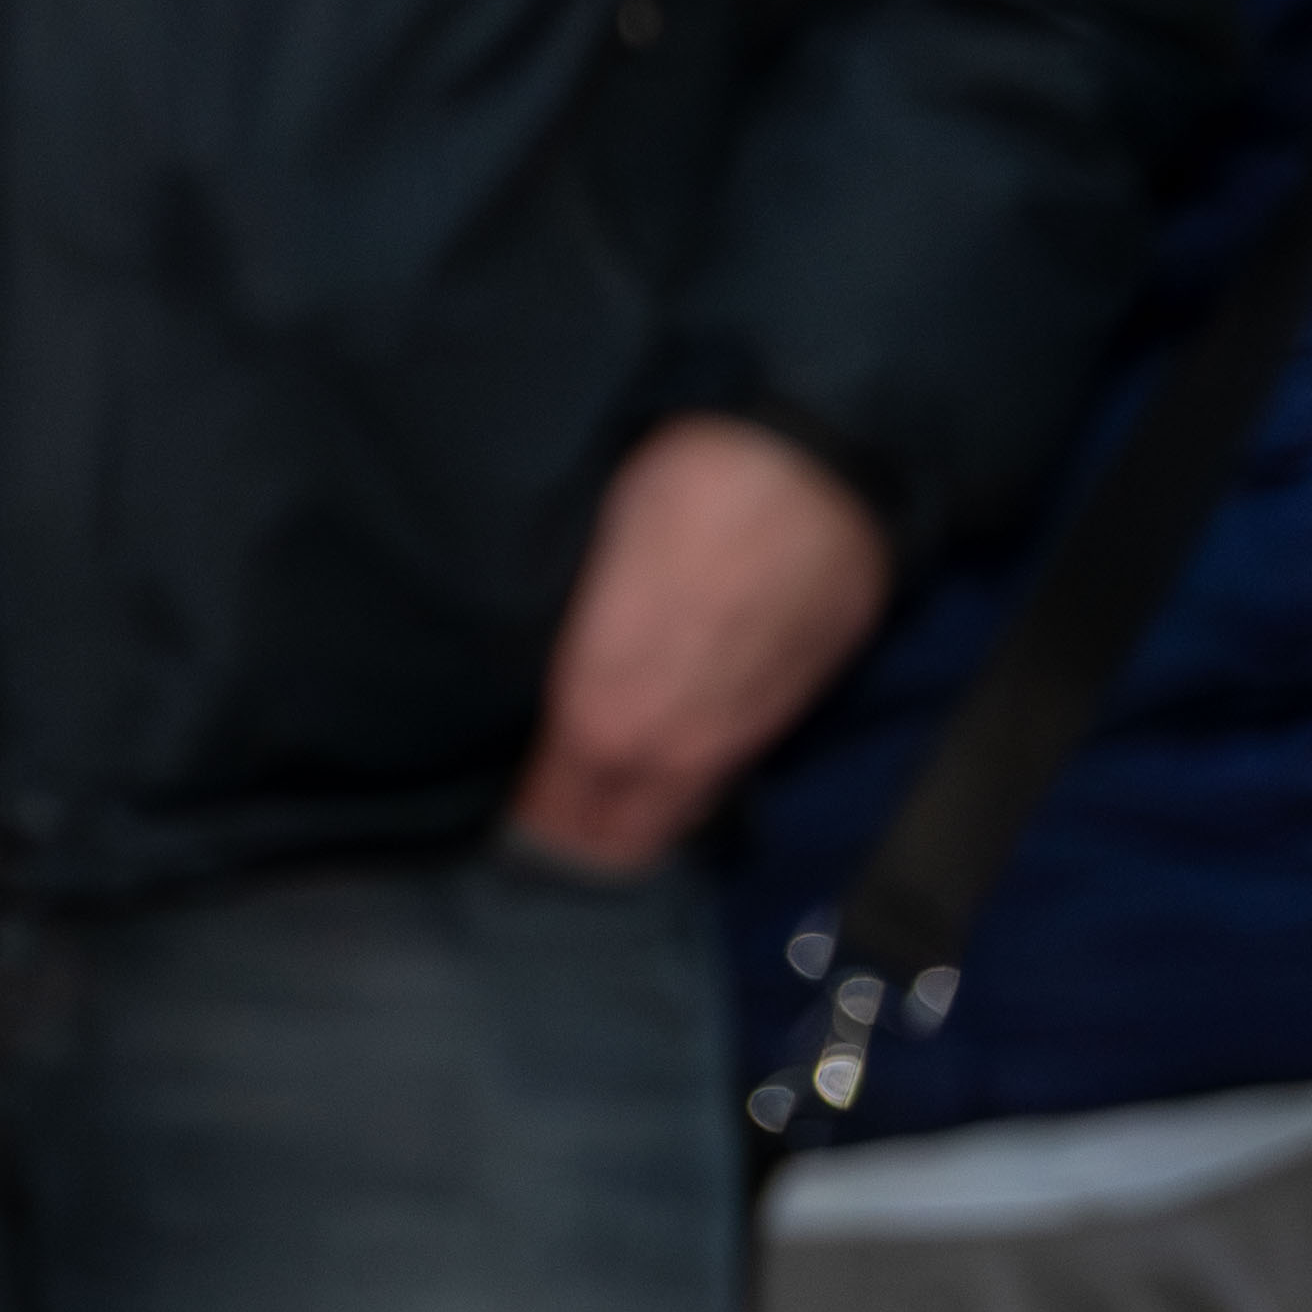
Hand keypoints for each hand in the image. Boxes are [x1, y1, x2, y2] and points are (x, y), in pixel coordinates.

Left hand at [510, 414, 890, 869]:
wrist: (814, 471)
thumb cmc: (676, 494)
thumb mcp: (585, 567)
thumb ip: (565, 652)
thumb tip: (539, 687)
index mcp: (602, 713)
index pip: (554, 813)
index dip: (525, 822)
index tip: (496, 817)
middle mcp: (672, 748)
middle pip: (617, 837)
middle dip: (578, 840)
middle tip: (543, 820)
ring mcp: (739, 740)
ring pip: (678, 816)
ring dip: (638, 819)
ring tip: (598, 805)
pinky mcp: (792, 715)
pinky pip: (728, 779)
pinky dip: (691, 786)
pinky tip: (667, 766)